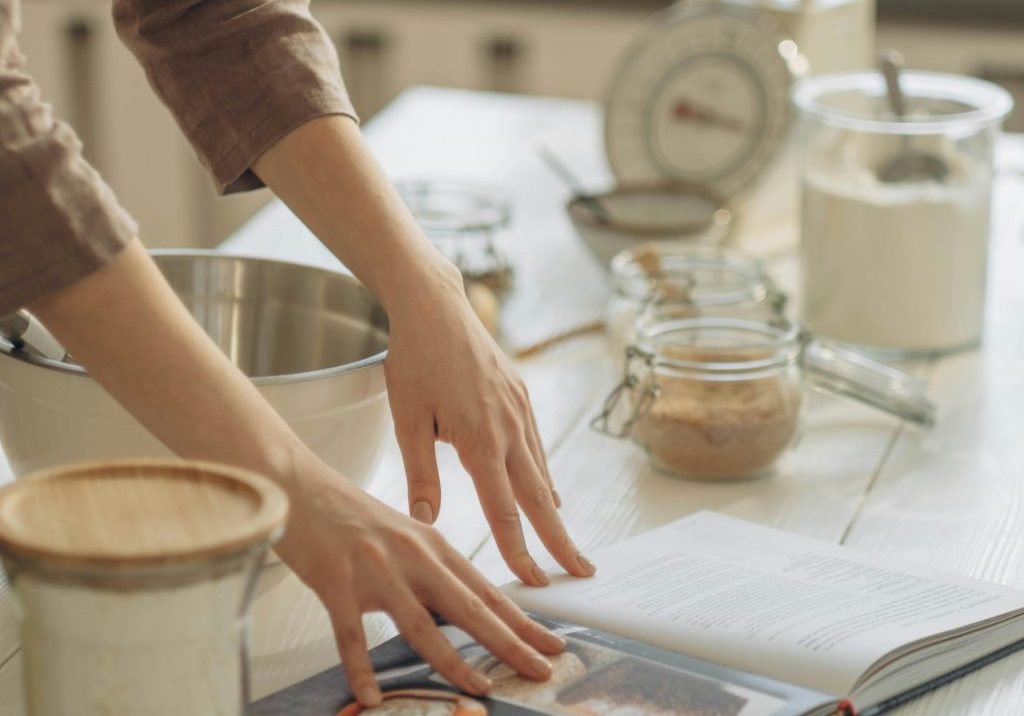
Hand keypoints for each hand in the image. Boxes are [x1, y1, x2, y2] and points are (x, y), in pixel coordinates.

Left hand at [248, 115, 593, 584]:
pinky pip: (538, 446)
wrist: (435, 305)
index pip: (503, 509)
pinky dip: (545, 476)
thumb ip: (420, 475)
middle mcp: (509, 428)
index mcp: (480, 440)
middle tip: (582, 574)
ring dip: (554, 512)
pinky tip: (547, 493)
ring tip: (567, 544)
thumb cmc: (414, 361)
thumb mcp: (407, 420)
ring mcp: (520, 410)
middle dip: (560, 540)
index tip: (532, 583)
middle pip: (540, 498)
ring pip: (542, 472)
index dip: (518, 550)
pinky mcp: (521, 395)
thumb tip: (425, 524)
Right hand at [275, 461, 566, 706]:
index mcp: (433, 546)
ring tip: (482, 689)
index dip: (522, 621)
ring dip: (453, 661)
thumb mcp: (404, 537)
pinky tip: (371, 699)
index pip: (487, 591)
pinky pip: (350, 635)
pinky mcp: (336, 583)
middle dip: (510, 643)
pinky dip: (361, 669)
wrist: (298, 486)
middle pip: (469, 608)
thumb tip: (466, 609)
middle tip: (542, 671)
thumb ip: (433, 570)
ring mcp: (375, 570)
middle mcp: (413, 557)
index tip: (552, 645)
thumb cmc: (352, 516)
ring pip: (421, 625)